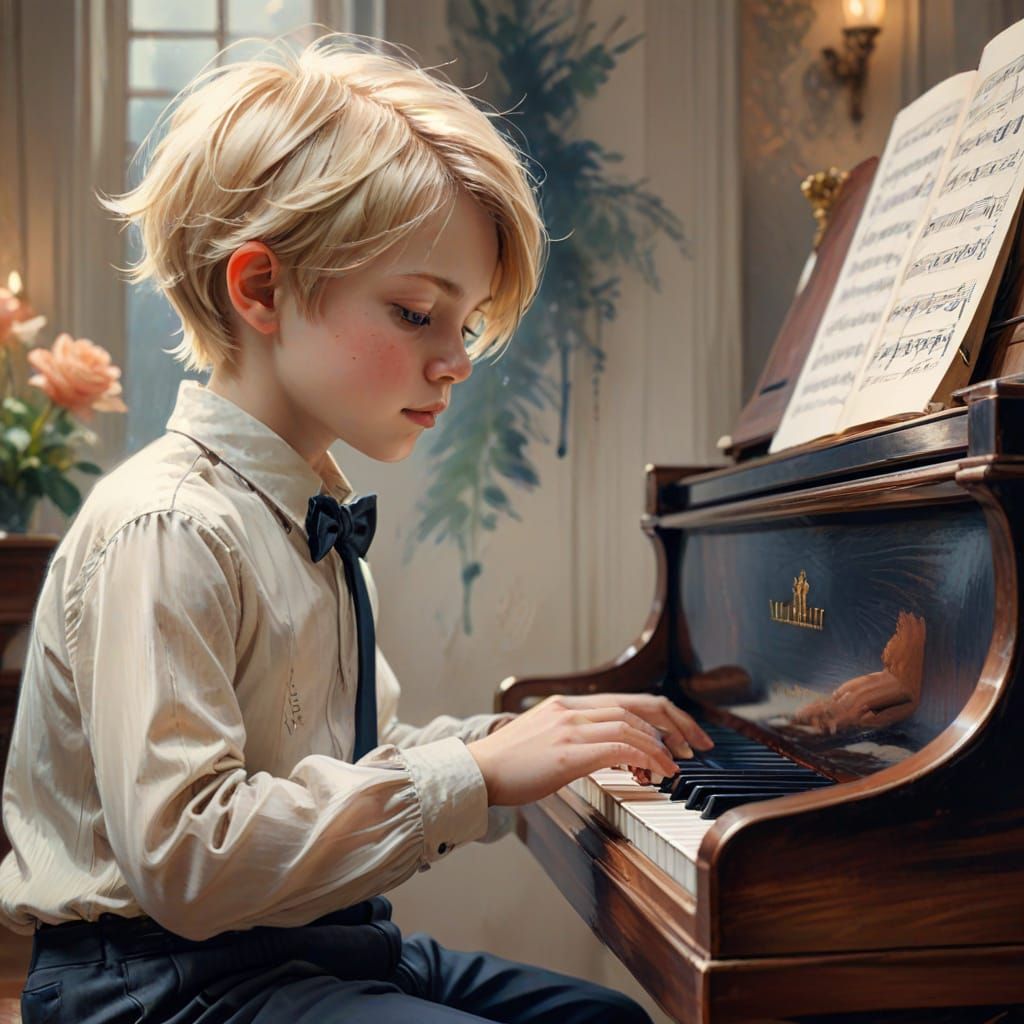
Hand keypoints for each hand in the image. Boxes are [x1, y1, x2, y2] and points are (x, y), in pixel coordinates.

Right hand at [466, 693, 712, 806]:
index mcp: (569, 705)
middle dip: (676, 724)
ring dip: (662, 746)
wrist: (477, 773)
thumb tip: (619, 757)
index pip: (629, 700)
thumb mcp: (549, 744)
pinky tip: (656, 772)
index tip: (685, 735)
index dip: (664, 715)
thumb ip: (581, 742)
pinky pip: (619, 747)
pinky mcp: (567, 751)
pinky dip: (645, 757)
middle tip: (698, 745)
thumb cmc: (510, 766)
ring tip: (676, 766)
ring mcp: (569, 728)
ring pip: (632, 725)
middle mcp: (572, 709)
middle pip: (638, 706)